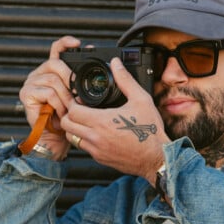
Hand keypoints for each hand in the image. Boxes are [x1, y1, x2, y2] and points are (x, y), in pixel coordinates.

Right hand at [19, 35, 80, 157]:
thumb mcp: (78, 98)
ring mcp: (31, 83)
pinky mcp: (26, 94)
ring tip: (68, 109)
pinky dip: (58, 104)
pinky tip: (59, 113)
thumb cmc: (67, 120)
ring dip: (66, 97)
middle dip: (71, 80)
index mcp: (51, 72)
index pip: (56, 50)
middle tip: (77, 97)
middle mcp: (39, 74)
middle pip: (56, 64)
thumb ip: (81, 84)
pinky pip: (48, 93)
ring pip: (53, 80)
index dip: (66, 43)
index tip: (79, 43)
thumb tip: (94, 70)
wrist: (56, 139)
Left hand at [60, 58, 170, 184]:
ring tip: (84, 121)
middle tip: (78, 109)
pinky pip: (84, 148)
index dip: (73, 103)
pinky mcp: (101, 159)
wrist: (157, 158)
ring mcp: (97, 150)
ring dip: (74, 128)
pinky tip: (95, 133)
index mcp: (102, 121)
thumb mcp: (141, 100)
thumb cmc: (150, 131)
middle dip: (69, 115)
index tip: (79, 100)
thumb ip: (125, 80)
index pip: (72, 111)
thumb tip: (116, 64)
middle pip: (66, 125)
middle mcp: (96, 137)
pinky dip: (84, 139)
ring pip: (72, 138)